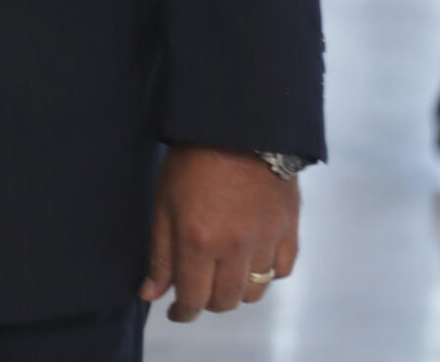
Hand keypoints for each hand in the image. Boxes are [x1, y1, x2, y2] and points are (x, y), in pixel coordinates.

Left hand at [143, 146, 299, 322]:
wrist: (239, 127)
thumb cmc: (192, 161)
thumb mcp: (164, 203)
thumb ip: (160, 253)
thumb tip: (150, 294)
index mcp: (198, 242)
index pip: (193, 299)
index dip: (182, 312)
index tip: (176, 312)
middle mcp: (235, 249)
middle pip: (225, 302)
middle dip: (207, 302)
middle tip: (197, 289)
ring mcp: (266, 241)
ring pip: (254, 292)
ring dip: (236, 291)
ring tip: (222, 275)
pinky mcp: (289, 230)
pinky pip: (281, 271)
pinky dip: (266, 273)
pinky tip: (251, 260)